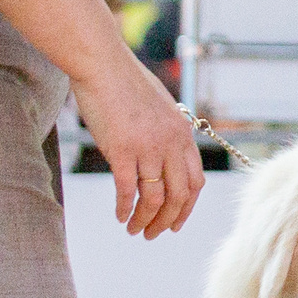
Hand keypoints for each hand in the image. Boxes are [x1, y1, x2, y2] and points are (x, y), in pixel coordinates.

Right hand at [0, 0, 204, 237]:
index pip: (195, 182)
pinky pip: (127, 190)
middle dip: (167, 221)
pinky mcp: (122, 150)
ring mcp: (148, 148)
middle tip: (153, 233)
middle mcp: (171, 143)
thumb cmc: (124, 83)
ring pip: (154, 199)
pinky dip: (124, 208)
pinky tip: (119, 216)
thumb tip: (163, 157)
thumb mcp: (159, 107)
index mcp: (182, 134)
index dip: (186, 207)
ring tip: (134, 230)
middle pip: (178, 196)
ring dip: (145, 220)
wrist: (102, 64)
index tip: (175, 221)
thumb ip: (166, 133)